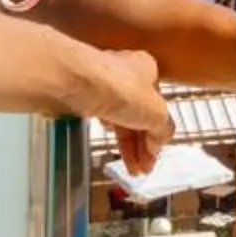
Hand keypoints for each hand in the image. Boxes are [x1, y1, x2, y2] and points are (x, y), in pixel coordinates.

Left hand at [72, 47, 171, 175]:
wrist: (72, 83)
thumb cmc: (114, 86)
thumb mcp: (155, 113)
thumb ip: (163, 129)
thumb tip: (160, 142)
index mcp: (146, 70)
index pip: (157, 107)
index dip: (157, 134)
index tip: (154, 155)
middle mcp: (124, 73)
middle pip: (138, 115)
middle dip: (141, 144)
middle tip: (142, 167)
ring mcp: (101, 86)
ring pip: (118, 118)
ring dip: (126, 144)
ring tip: (129, 166)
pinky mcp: (81, 97)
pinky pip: (99, 119)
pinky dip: (106, 134)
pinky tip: (108, 144)